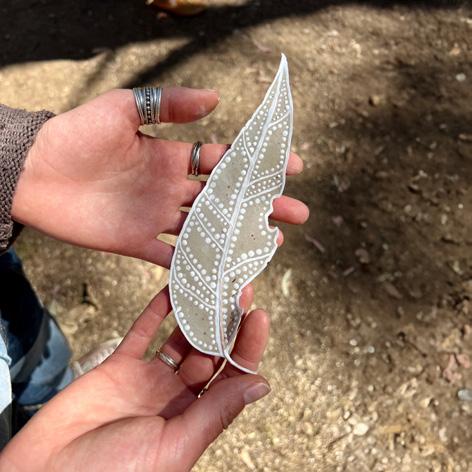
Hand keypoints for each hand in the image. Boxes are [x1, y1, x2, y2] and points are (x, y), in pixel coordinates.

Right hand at [0, 286, 269, 470]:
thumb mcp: (171, 446)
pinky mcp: (118, 367)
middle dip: (226, 322)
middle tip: (239, 288)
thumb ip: (213, 413)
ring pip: (180, 338)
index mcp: (195, 419)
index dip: (247, 346)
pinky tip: (172, 290)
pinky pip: (142, 332)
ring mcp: (148, 380)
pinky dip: (157, 311)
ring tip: (213, 284)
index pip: (232, 376)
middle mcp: (176, 397)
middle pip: (210, 352)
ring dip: (197, 313)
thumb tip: (261, 384)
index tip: (258, 315)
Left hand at [12, 88, 307, 266]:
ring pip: (206, 231)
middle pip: (225, 200)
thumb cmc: (77, 135)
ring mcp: (156, 218)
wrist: (36, 171)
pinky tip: (224, 273)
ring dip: (238, 237)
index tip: (291, 166)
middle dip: (261, 206)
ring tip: (271, 243)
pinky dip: (195, 267)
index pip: (224, 161)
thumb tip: (217, 99)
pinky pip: (171, 259)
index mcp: (171, 157)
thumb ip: (169, 105)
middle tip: (296, 214)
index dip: (256, 164)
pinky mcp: (137, 243)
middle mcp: (170, 189)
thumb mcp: (124, 108)